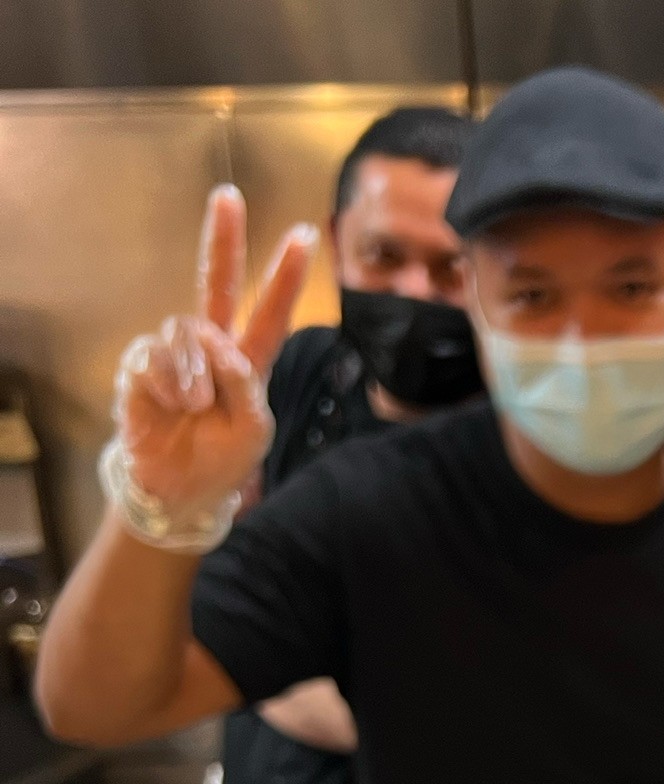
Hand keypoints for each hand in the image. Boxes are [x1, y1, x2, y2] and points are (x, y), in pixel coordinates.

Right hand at [115, 186, 314, 517]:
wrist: (179, 490)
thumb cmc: (222, 460)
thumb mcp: (253, 430)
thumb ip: (245, 384)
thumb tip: (214, 338)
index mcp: (248, 362)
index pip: (270, 313)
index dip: (285, 277)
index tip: (304, 235)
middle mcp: (211, 347)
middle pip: (217, 284)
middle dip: (222, 239)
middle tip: (228, 197)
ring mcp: (176, 352)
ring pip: (188, 331)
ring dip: (195, 372)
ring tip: (194, 407)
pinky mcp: (142, 363)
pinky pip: (155, 354)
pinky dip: (168, 381)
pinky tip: (171, 405)